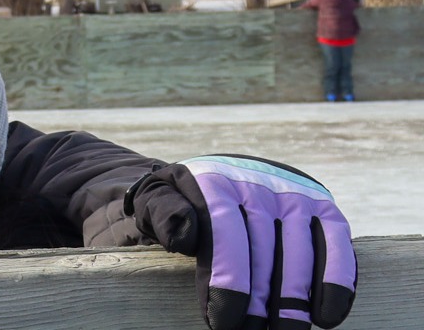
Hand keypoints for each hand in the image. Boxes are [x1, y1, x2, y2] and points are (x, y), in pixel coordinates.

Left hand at [125, 155, 354, 329]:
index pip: (224, 232)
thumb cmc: (179, 203)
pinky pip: (336, 245)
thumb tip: (186, 236)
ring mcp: (295, 193)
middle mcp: (259, 182)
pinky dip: (336, 282)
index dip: (227, 280)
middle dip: (260, 300)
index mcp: (213, 179)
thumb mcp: (155, 201)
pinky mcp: (323, 206)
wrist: (210, 176)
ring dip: (295, 299)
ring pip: (302, 251)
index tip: (223, 322)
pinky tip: (326, 316)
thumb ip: (162, 213)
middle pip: (265, 248)